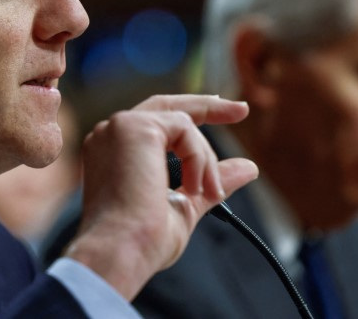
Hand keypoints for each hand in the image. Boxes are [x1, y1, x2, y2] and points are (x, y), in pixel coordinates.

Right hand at [63, 94, 257, 299]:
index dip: (190, 118)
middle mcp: (110, 134)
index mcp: (113, 152)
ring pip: (182, 123)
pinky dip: (199, 158)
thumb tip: (247, 168)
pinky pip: (184, 129)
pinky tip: (195, 187)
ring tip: (209, 192)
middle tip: (242, 109)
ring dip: (205, 159)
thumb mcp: (184, 205)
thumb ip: (209, 181)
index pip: (154, 123)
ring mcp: (119, 128)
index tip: (226, 116)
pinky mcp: (134, 127)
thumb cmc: (142, 240)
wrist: (120, 251)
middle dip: (207, 106)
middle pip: (165, 106)